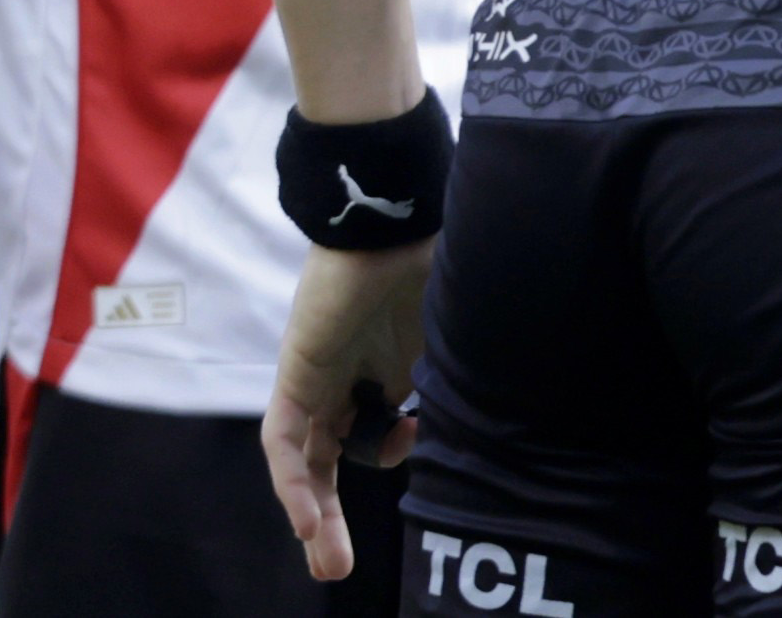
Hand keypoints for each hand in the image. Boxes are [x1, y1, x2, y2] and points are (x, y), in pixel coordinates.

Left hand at [263, 240, 431, 582]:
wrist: (396, 210)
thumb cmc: (440, 257)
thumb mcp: (460, 333)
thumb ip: (463, 376)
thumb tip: (496, 416)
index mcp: (390, 364)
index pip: (377, 430)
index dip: (396, 450)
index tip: (421, 441)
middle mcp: (350, 377)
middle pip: (333, 458)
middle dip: (337, 518)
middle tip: (339, 569)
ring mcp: (319, 377)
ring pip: (306, 462)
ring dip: (315, 517)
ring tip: (329, 565)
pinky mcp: (296, 375)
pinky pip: (285, 442)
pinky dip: (295, 482)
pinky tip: (307, 520)